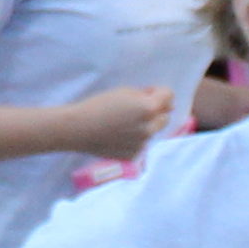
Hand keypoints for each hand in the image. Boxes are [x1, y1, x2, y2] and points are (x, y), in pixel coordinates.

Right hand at [59, 84, 173, 161]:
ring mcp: (142, 144)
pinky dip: (134, 139)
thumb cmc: (99, 105)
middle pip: (165, 117)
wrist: (79, 129)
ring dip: (145, 126)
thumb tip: (161, 102)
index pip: (169, 96)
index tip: (149, 93)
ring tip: (122, 123)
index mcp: (149, 109)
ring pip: (152, 132)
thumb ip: (146, 96)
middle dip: (156, 111)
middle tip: (137, 109)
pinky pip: (140, 144)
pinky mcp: (133, 155)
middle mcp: (149, 128)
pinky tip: (118, 135)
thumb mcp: (125, 92)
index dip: (160, 93)